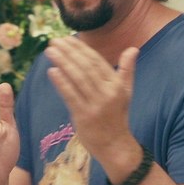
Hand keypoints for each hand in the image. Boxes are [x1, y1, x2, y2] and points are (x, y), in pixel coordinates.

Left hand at [44, 37, 139, 159]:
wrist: (115, 145)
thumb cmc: (118, 116)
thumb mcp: (126, 92)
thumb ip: (127, 69)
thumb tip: (133, 49)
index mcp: (116, 85)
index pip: (96, 61)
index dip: (80, 48)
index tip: (67, 38)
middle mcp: (107, 93)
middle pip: (85, 67)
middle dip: (69, 52)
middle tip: (54, 41)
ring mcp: (96, 105)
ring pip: (77, 79)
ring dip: (62, 63)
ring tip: (50, 51)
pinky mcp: (84, 116)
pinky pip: (70, 96)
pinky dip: (61, 82)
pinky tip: (52, 71)